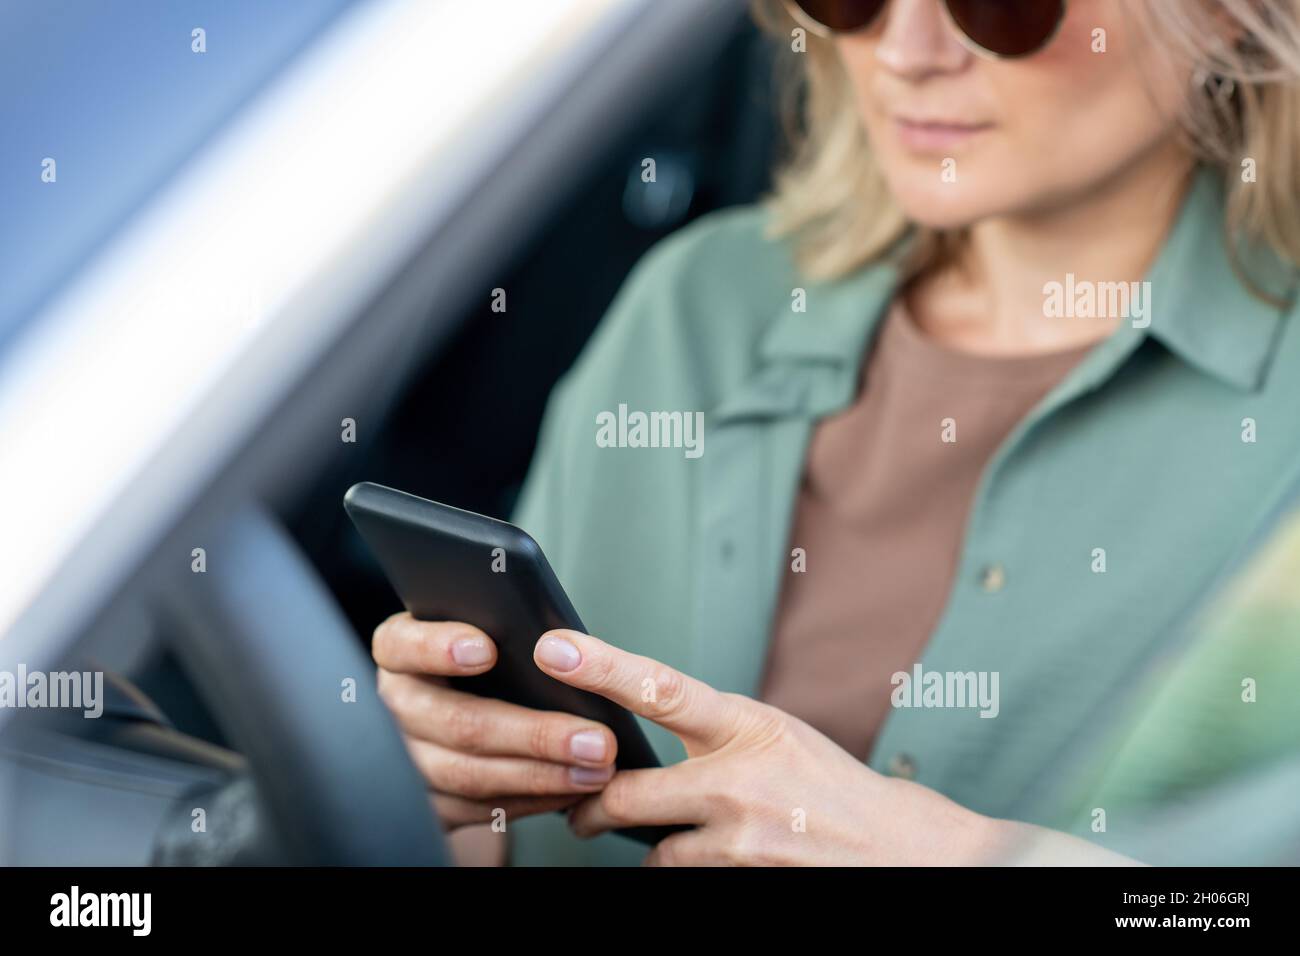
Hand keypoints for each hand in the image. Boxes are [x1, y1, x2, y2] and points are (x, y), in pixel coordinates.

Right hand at [372, 612, 618, 830]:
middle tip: (593, 739)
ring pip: (469, 774)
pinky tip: (572, 790)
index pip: (403, 644)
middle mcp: (395, 704)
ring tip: (596, 769)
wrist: (460, 704)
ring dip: (541, 776)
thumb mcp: (486, 629)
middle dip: (533, 734)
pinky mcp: (427, 800)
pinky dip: (532, 801)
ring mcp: (406, 757)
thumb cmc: (484, 658)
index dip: (440, 648)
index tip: (487, 650)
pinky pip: (479, 808)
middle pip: (455, 722)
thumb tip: (563, 645)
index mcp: (400, 650)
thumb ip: (507, 631)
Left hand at [532, 629, 1001, 865]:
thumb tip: (644, 733)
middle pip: (626, 796)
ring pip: (653, 852)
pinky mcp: (743, 879)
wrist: (897, 849)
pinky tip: (716, 855)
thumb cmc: (830, 785)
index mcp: (746, 725)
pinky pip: (685, 878)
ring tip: (670, 837)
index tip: (553, 648)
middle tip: (579, 811)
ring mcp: (740, 838)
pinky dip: (689, 869)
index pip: (660, 687)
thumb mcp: (777, 735)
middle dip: (592, 809)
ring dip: (652, 848)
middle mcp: (736, 780)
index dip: (602, 666)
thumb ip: (715, 734)